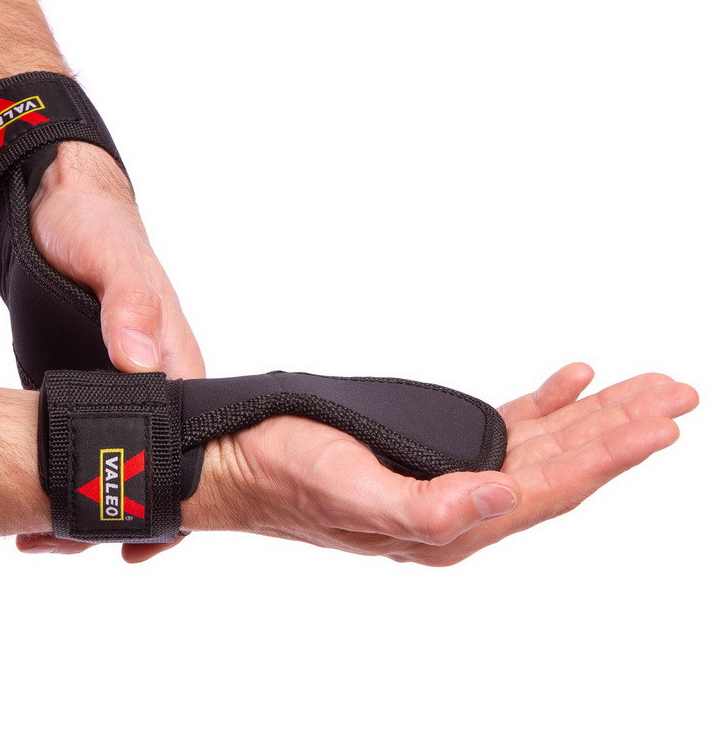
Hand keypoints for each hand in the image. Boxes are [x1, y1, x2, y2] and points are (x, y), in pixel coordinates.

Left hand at [16, 140, 203, 558]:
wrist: (59, 206)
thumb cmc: (94, 228)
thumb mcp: (114, 261)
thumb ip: (132, 309)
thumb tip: (140, 363)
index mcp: (178, 358)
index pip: (193, 439)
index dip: (172, 490)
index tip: (139, 536)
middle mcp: (157, 379)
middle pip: (156, 457)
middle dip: (124, 507)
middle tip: (67, 544)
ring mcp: (123, 384)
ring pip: (120, 452)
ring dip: (91, 494)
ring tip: (44, 537)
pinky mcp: (89, 382)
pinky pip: (88, 434)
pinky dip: (70, 468)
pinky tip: (41, 493)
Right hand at [177, 363, 696, 565]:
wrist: (243, 462)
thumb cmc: (286, 476)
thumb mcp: (348, 492)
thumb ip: (426, 510)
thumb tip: (499, 499)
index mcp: (449, 524)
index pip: (548, 488)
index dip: (607, 456)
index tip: (661, 423)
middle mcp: (461, 505)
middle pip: (560, 465)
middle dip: (619, 430)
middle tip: (676, 393)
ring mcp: (449, 476)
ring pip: (541, 444)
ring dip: (592, 415)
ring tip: (641, 387)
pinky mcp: (431, 449)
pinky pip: (505, 427)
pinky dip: (542, 404)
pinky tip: (567, 383)